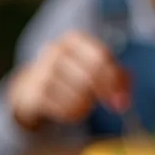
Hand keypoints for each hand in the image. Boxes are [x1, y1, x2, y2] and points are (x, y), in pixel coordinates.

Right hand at [8, 32, 129, 129]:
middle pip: (91, 76)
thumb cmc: (69, 76)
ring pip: (79, 96)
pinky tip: (69, 110)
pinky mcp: (35, 94)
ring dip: (87, 106)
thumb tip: (124, 99)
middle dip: (104, 93)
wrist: (30, 88)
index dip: (115, 79)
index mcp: (73, 39)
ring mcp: (42, 72)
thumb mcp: (93, 68)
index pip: (101, 56)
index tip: (124, 97)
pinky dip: (73, 114)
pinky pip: (65, 110)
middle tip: (111, 105)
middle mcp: (55, 51)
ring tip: (83, 103)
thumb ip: (117, 78)